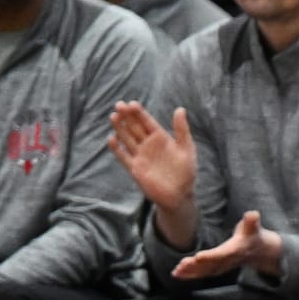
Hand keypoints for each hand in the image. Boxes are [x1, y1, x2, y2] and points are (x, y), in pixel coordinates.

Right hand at [109, 100, 197, 234]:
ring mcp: (140, 156)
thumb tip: (180, 109)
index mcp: (160, 137)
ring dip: (120, 128)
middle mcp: (148, 144)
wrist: (180, 195)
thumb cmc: (186, 172)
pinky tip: (111, 138)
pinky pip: (123, 156)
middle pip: (134, 127)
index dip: (139, 113)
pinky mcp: (134, 168)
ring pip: (127, 138)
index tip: (131, 103)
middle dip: (126, 116)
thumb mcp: (187, 148)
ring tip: (113, 116)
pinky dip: (116, 148)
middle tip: (119, 105)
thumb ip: (182, 130)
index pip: (147, 122)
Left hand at [173, 209, 283, 284]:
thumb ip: (252, 220)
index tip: (197, 257)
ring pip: (205, 271)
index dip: (210, 256)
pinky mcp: (216, 268)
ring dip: (190, 272)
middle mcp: (227, 261)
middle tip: (181, 265)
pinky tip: (177, 274)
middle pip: (210, 265)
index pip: (221, 254)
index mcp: (235, 250)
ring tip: (176, 272)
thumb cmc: (252, 234)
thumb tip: (253, 214)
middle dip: (196, 266)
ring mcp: (222, 266)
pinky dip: (190, 275)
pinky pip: (202, 273)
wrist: (257, 251)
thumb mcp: (253, 226)